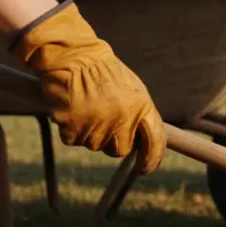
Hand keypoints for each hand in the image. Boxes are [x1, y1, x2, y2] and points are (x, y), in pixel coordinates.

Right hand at [10, 1, 165, 173]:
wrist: (74, 57)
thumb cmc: (104, 72)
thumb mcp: (132, 91)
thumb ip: (139, 115)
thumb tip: (144, 142)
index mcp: (142, 108)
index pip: (155, 141)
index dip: (152, 159)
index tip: (146, 169)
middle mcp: (123, 120)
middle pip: (120, 150)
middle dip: (112, 142)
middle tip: (102, 122)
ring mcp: (97, 125)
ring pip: (95, 145)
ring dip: (89, 133)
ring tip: (85, 108)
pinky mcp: (73, 127)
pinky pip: (73, 140)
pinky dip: (70, 129)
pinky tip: (71, 109)